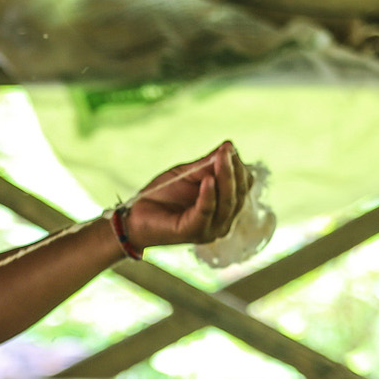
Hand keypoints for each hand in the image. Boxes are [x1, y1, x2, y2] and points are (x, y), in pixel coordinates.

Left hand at [122, 140, 250, 249]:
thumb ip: (207, 164)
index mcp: (225, 207)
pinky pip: (206, 212)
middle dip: (233, 170)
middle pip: (238, 194)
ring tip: (220, 158)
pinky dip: (208, 195)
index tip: (228, 148)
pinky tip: (207, 180)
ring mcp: (210, 230)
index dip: (238, 167)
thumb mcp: (187, 174)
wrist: (134, 216)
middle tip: (226, 150)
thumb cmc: (162, 195)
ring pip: (226, 203)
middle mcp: (223, 221)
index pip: (244, 186)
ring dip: (225, 178)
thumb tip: (229, 145)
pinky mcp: (194, 233)